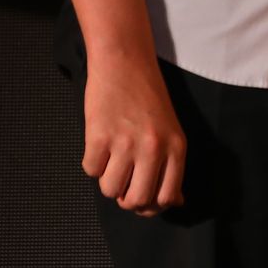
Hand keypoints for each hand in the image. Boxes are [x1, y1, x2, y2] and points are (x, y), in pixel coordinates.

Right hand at [83, 54, 187, 217]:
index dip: (151, 206)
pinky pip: (90, 171)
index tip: (142, 198)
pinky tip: (99, 143)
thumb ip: (172, 166)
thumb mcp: (171, 130)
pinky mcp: (99, 136)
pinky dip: (92, 162)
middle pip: (137, 201)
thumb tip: (176, 202)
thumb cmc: (148, 96)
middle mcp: (153, 148)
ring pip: (110, 190)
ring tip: (111, 158)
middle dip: (126, 198)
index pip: (167, 198)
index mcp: (176, 147)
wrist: (124, 61)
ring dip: (107, 180)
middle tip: (123, 181)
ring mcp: (125, 143)